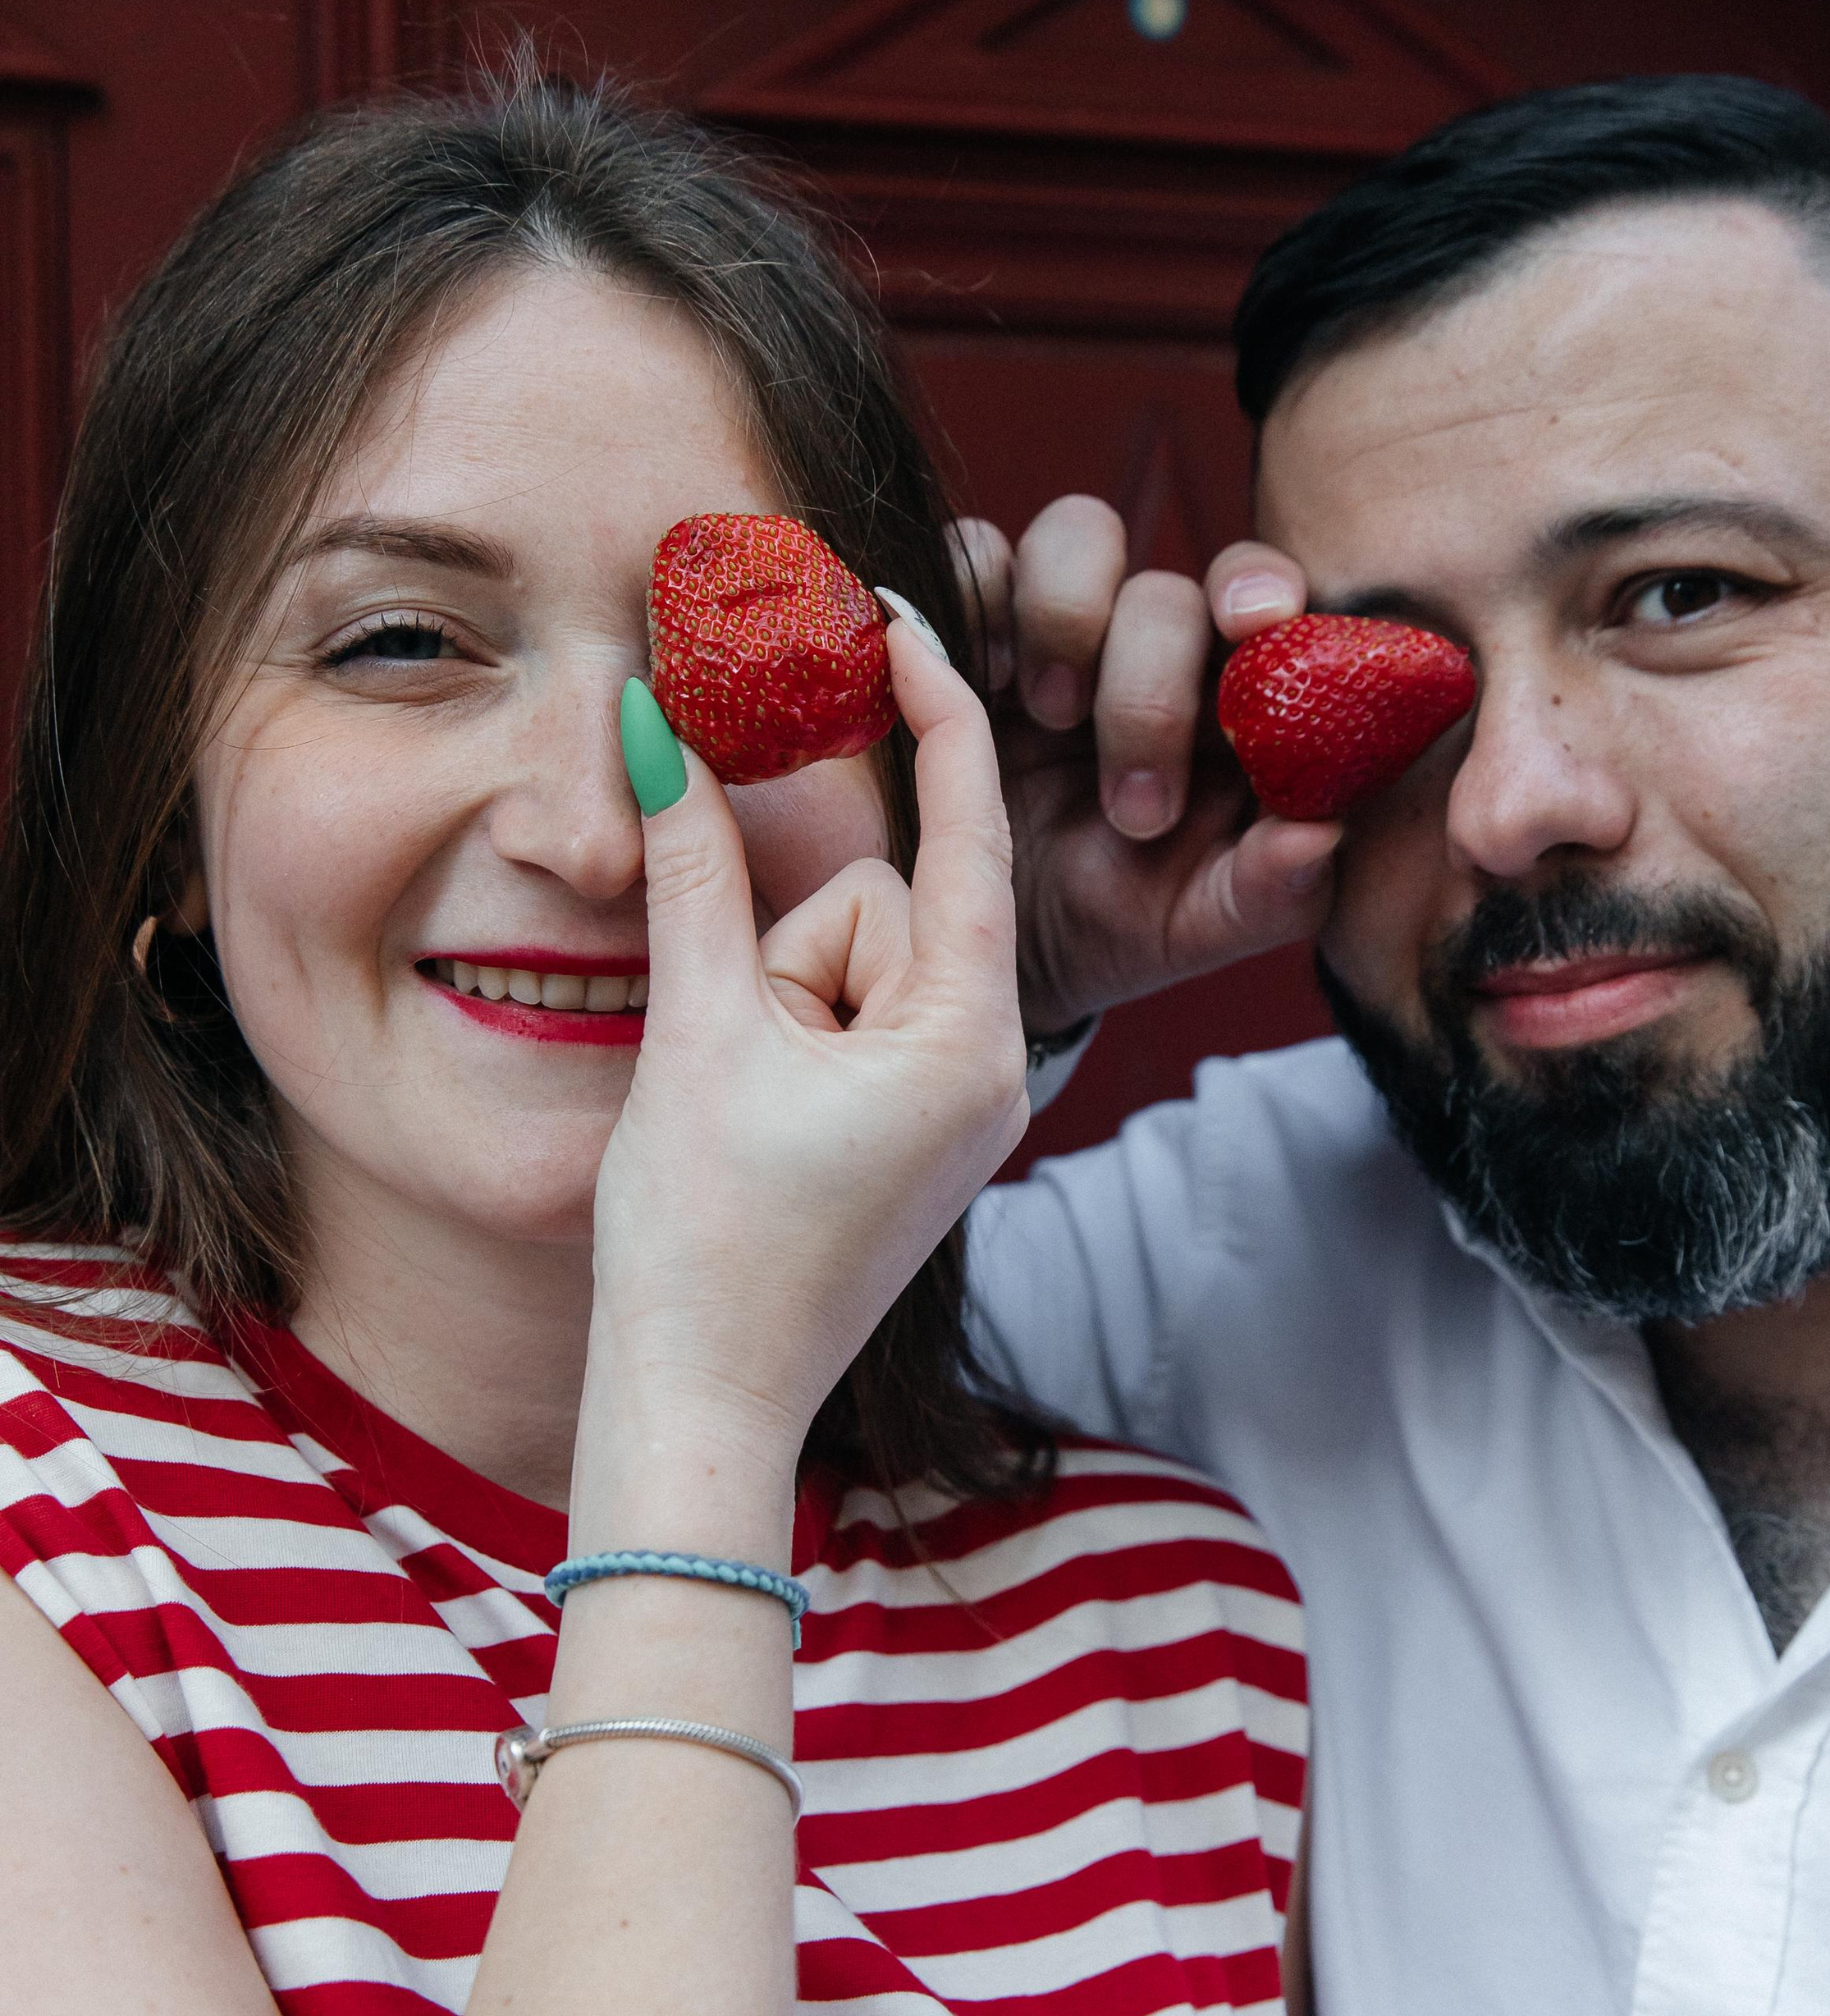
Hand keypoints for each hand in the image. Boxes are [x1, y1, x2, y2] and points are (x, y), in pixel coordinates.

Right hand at [586, 622, 1028, 1464]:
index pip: (965, 826)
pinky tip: (753, 1136)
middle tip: (738, 1063)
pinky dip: (781, 1043)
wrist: (699, 1408)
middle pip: (877, 907)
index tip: (898, 608)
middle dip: (784, 952)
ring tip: (744, 1121)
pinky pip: (842, 1023)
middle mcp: (988, 1068)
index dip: (933, 704)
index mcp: (967, 1040)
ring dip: (772, 1011)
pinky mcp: (909, 1132)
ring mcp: (951, 1106)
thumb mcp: (699, 1037)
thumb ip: (691, 870)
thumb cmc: (704, 1245)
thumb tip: (656, 722)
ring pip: (844, 966)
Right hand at [953, 498, 1339, 1036]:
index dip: (1267, 590)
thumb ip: (1271, 890)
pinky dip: (977, 597)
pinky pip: (976, 553)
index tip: (1258, 624)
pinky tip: (980, 680)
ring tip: (1047, 716)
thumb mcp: (1195, 926)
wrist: (985, 943)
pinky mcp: (973, 622)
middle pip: (1169, 588)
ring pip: (1078, 532)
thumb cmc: (1118, 922)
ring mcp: (1063, 625)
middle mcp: (1155, 646)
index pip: (1271, 602)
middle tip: (1131, 806)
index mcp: (1234, 700)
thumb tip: (1322, 834)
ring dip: (1065, 617)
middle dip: (1148, 687)